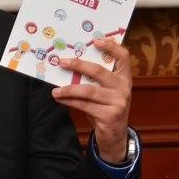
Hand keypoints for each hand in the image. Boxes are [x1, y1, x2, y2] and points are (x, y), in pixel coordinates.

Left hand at [50, 38, 131, 163]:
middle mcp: (123, 88)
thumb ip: (95, 81)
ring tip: (55, 90)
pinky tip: (60, 99)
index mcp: (124, 79)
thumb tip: (70, 66)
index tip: (95, 41)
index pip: (123, 57)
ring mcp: (118, 102)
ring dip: (68, 89)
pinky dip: (69, 101)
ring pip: (88, 90)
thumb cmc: (106, 110)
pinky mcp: (109, 115)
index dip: (111, 47)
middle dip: (78, 65)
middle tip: (62, 62)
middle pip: (99, 71)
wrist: (115, 137)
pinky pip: (84, 105)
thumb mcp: (105, 93)